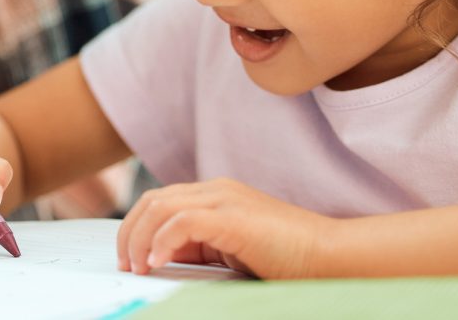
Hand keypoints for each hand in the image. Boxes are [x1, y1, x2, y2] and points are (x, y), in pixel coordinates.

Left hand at [116, 178, 328, 279]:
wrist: (331, 256)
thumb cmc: (289, 260)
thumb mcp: (232, 252)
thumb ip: (201, 248)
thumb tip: (161, 259)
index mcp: (216, 196)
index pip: (160, 201)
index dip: (137, 228)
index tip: (130, 259)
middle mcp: (217, 191)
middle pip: (153, 200)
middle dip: (130, 232)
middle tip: (126, 264)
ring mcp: (225, 200)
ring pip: (161, 207)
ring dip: (140, 238)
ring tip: (139, 267)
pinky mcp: (233, 217)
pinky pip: (183, 222)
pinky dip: (162, 241)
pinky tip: (158, 262)